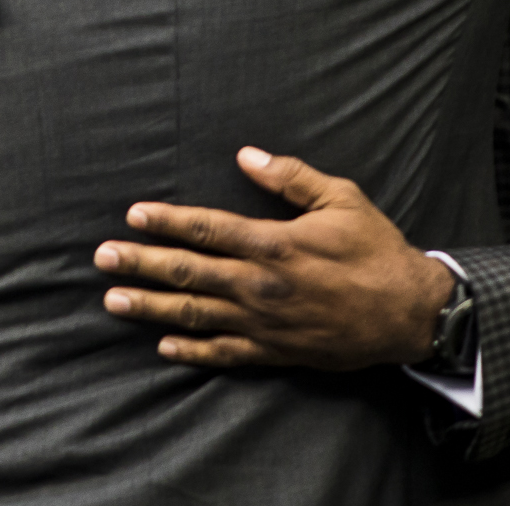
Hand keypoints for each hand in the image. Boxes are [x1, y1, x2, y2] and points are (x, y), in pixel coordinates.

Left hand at [93, 147, 453, 370]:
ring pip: (195, 314)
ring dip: (151, 306)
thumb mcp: (342, 199)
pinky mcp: (275, 351)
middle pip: (188, 272)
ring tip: (113, 300)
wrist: (408, 314)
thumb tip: (246, 154)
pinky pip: (224, 353)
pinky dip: (191, 350)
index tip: (133, 215)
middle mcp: (260, 286)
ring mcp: (264, 323)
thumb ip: (291, 177)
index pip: (207, 229)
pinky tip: (163, 346)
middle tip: (101, 259)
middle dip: (141, 263)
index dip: (166, 221)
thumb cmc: (376, 251)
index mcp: (274, 244)